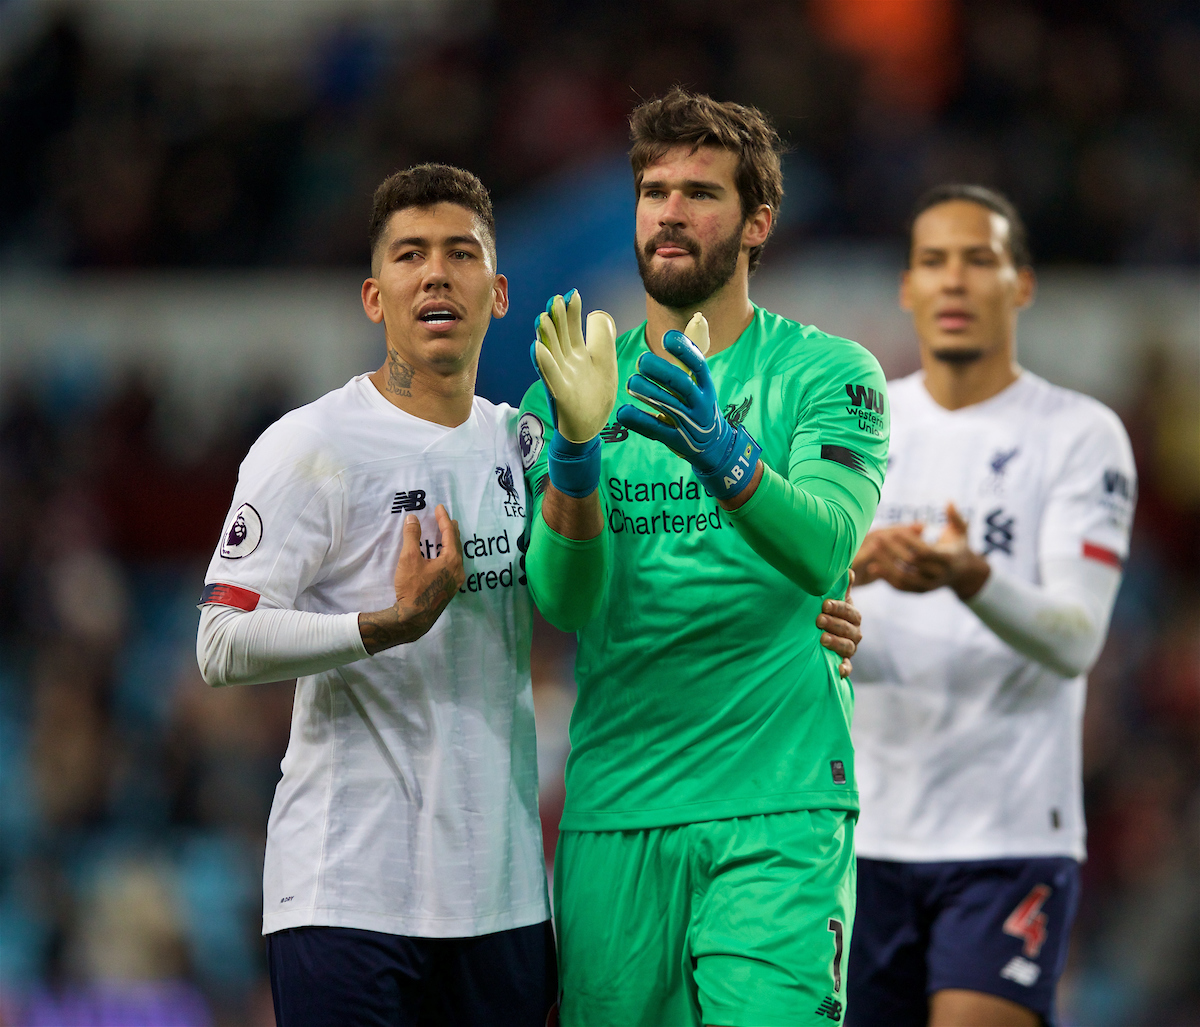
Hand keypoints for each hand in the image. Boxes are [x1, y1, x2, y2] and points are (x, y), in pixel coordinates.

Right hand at [359, 504, 464, 653]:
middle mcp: (458, 570)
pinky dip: (449, 555)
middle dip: (451, 530)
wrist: (414, 618)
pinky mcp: (450, 590)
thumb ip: (412, 536)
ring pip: (456, 556)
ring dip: (451, 543)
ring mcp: (456, 581)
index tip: (440, 507)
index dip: (443, 519)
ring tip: (448, 535)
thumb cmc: (412, 588)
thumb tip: (412, 518)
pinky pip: (453, 566)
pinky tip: (443, 558)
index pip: (449, 534)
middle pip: (456, 545)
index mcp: (451, 560)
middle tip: (447, 519)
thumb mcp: (409, 559)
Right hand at [532, 290, 617, 443]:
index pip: (573, 328)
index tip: (572, 293)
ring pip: (552, 353)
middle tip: (555, 299)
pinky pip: (551, 378)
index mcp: (578, 355)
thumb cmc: (596, 396)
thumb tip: (599, 316)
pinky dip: (545, 363)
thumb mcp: (605, 365)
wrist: (589, 429)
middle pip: (560, 336)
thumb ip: (602, 341)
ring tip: (542, 318)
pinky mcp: (561, 395)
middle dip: (557, 318)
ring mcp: (562, 378)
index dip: (572, 312)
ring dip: (546, 336)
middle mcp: (566, 363)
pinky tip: (538, 349)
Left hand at [616, 316, 760, 500]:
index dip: (685, 350)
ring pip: (668, 406)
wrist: (714, 447)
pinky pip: (656, 430)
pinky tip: (623, 412)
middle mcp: (700, 403)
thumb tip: (697, 318)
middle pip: (682, 384)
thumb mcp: (701, 382)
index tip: (667, 337)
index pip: (699, 365)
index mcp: (706, 386)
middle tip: (641, 361)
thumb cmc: (699, 406)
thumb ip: (691, 356)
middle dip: (662, 371)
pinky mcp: (675, 439)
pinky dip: (639, 421)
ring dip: (648, 392)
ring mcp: (688, 423)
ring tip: (631, 383)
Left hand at [817, 570, 861, 677]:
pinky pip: (847, 667)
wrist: (819, 634)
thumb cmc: (825, 612)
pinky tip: (838, 670)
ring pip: (848, 647)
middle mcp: (854, 632)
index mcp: (852, 616)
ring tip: (822, 639)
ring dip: (836, 643)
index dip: (839, 608)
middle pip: (850, 629)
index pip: (850, 612)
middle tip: (818, 620)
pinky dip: (844, 669)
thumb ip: (840, 587)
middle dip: (834, 624)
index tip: (824, 604)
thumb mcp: (832, 599)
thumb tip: (847, 570)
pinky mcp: (844, 662)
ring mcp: (849, 648)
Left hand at [851, 505, 988, 598]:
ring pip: (904, 578)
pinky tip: (873, 567)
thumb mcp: (960, 531)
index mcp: (948, 559)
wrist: (962, 573)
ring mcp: (929, 585)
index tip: (895, 530)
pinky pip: (901, 587)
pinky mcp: (920, 591)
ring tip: (872, 550)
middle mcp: (939, 574)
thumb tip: (948, 501)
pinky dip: (886, 578)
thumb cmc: (958, 545)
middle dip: (893, 550)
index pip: (925, 551)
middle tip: (877, 537)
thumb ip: (955, 517)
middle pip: (912, 564)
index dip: (909, 541)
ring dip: (886, 564)